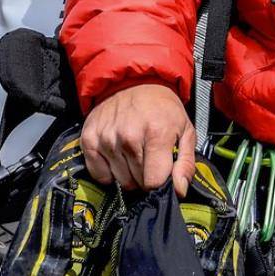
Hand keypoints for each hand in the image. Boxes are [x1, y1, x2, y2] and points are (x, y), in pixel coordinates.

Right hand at [81, 83, 194, 197]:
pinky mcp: (89, 141)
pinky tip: (119, 158)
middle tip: (150, 159)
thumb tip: (179, 191)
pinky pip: (99, 175)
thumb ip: (185, 163)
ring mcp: (106, 140)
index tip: (162, 174)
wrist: (134, 84)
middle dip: (146, 177)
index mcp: (156, 134)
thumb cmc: (164, 110)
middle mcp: (128, 137)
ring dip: (129, 174)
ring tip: (136, 155)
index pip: (153, 182)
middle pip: (137, 183)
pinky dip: (109, 172)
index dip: (159, 184)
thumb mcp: (185, 131)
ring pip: (120, 181)